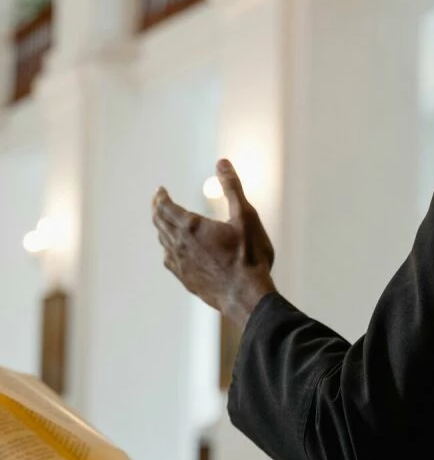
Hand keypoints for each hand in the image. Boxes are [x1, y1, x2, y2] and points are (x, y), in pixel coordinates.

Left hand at [152, 159, 275, 330]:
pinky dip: (169, 249)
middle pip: (159, 223)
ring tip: (166, 222)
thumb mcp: (246, 216)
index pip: (165, 207)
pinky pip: (170, 260)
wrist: (248, 297)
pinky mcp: (186, 280)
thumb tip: (221, 162)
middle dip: (158, 209)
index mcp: (191, 227)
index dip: (161, 196)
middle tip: (159, 201)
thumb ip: (232, 188)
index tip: (160, 190)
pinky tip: (175, 252)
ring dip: (163, 228)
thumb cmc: (249, 256)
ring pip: (164, 242)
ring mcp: (181, 265)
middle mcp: (180, 245)